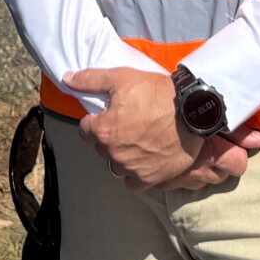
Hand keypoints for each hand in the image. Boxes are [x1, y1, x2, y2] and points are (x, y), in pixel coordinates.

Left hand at [59, 69, 259, 190]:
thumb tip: (66, 79)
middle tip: (127, 124)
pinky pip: (132, 182)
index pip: (86, 130)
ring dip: (120, 156)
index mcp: (103, 130)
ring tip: (136, 142)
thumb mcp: (121, 78)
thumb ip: (90, 80)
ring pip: (116, 165)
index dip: (98, 120)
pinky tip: (143, 160)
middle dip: (108, 138)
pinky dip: (134, 173)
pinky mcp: (149, 179)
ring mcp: (131, 168)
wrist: (192, 112)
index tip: (111, 114)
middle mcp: (113, 153)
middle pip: (100, 148)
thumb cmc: (156, 93)